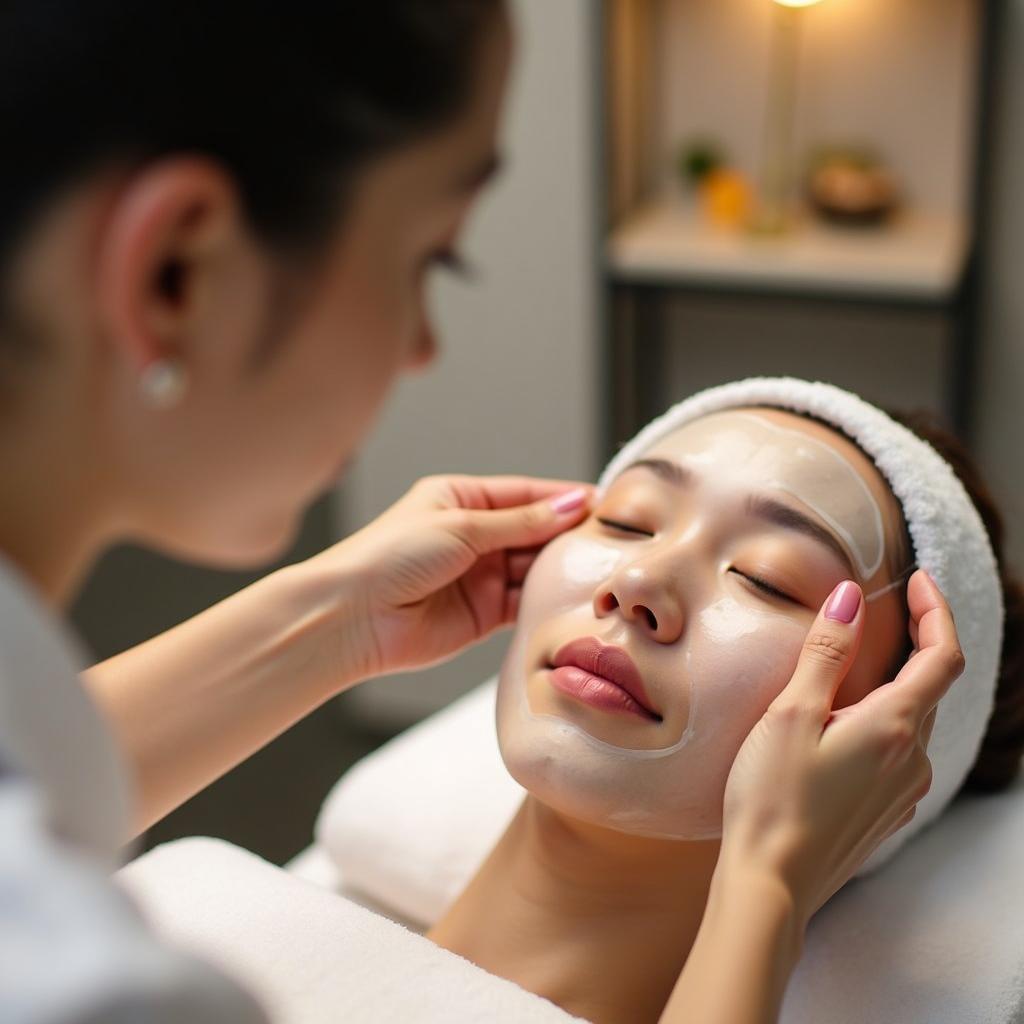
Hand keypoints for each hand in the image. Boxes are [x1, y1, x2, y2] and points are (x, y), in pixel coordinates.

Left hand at [306, 474, 592, 680]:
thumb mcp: (462, 525)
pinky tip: (573, 596)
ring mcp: (480, 576)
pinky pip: (525, 603)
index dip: (563, 498)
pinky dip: (547, 600)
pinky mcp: (483, 614)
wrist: (353, 617)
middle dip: (567, 534)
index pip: (526, 494)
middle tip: (610, 539)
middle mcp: (474, 536)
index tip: (604, 502)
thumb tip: (573, 504)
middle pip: (534, 531)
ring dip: (561, 568)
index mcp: (461, 499)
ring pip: (534, 568)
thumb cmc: (391, 557)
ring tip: (598, 567)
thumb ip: (521, 521)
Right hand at [719, 570, 963, 923]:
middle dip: (915, 644)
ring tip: (849, 673)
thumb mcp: (790, 714)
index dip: (937, 612)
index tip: (919, 579)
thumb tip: (850, 597)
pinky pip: (899, 753)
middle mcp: (913, 759)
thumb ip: (825, 652)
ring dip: (894, 687)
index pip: (941, 656)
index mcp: (894, 727)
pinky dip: (882, 724)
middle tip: (884, 611)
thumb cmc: (772, 797)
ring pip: (913, 721)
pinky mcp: (887, 812)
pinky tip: (841, 729)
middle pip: (930, 688)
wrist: (771, 882)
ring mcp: (904, 790)